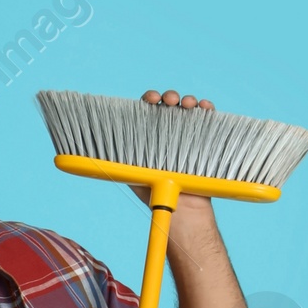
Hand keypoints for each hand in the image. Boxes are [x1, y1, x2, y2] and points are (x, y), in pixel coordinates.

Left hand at [129, 87, 216, 215]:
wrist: (185, 211)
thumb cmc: (158, 196)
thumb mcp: (135, 178)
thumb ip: (122, 164)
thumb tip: (100, 155)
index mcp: (148, 136)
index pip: (146, 110)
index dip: (148, 99)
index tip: (151, 99)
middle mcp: (167, 132)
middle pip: (167, 105)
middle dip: (169, 97)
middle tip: (171, 101)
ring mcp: (186, 134)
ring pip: (187, 108)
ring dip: (188, 100)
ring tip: (189, 104)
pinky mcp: (205, 139)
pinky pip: (207, 119)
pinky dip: (207, 109)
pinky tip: (205, 108)